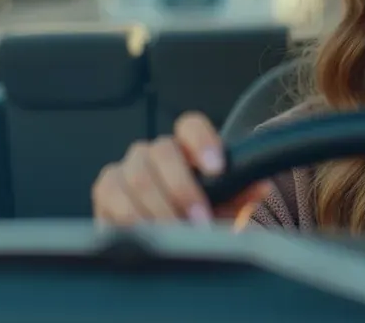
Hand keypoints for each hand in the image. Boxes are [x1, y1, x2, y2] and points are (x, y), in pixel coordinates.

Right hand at [92, 111, 271, 227]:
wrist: (161, 239)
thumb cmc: (195, 216)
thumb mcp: (223, 207)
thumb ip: (240, 194)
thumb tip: (260, 186)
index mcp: (184, 146)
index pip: (191, 125)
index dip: (203, 141)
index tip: (217, 169)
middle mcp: (151, 152)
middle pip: (161, 152)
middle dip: (182, 189)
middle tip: (200, 221)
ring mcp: (124, 169)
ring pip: (136, 178)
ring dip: (159, 210)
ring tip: (176, 234)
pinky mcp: (104, 192)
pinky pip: (113, 202)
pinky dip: (134, 222)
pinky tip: (149, 236)